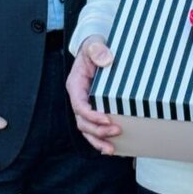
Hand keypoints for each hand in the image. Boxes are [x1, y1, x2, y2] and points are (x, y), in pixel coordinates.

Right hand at [65, 35, 122, 154]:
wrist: (97, 49)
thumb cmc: (94, 47)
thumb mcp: (94, 44)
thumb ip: (98, 49)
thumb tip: (106, 59)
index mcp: (76, 84)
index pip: (79, 105)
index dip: (91, 115)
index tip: (106, 119)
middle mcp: (79, 97)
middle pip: (82, 122)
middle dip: (97, 130)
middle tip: (116, 131)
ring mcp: (86, 105)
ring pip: (87, 129)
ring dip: (98, 140)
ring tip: (112, 149)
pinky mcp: (95, 108)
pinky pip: (95, 127)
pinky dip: (101, 138)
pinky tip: (113, 146)